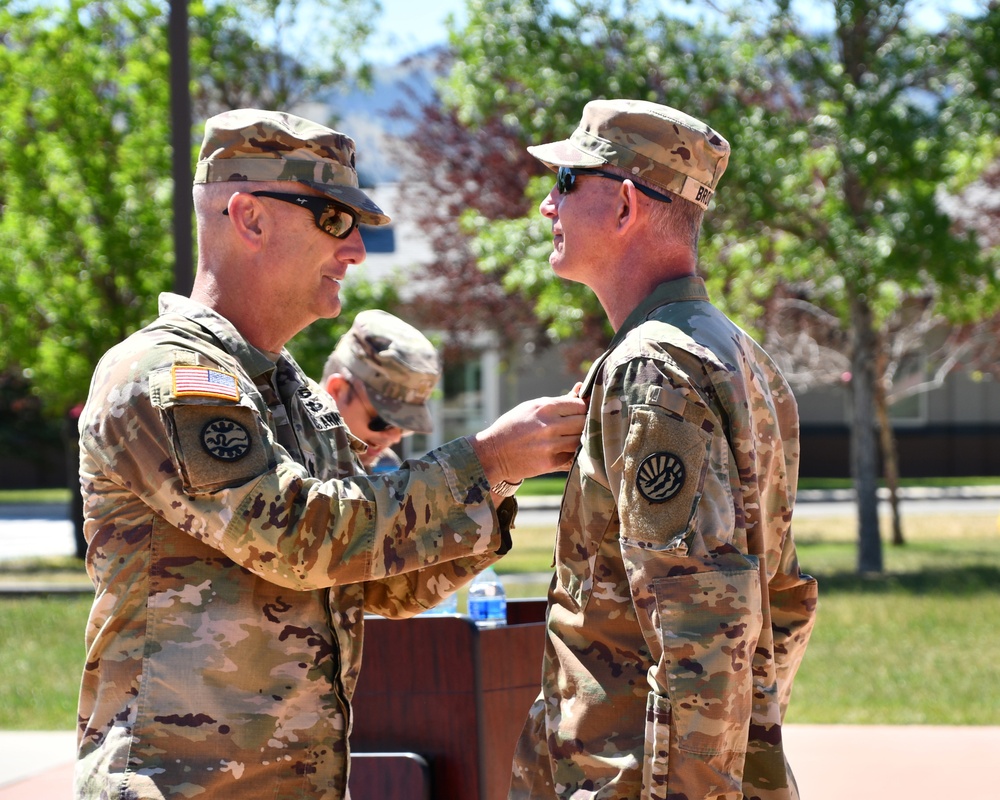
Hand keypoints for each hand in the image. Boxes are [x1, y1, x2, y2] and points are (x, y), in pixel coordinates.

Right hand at [469, 389, 586, 487]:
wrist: (492, 454)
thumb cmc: (513, 426)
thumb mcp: (531, 408)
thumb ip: (558, 401)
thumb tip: (580, 388)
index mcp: (545, 407)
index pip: (579, 405)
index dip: (582, 409)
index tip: (578, 413)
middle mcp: (549, 425)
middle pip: (583, 422)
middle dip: (584, 424)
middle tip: (577, 427)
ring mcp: (550, 445)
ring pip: (580, 440)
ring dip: (579, 440)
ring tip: (570, 439)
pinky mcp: (550, 463)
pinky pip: (572, 456)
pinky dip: (572, 453)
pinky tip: (563, 450)